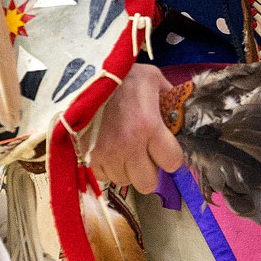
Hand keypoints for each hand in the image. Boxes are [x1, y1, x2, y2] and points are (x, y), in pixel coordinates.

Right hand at [89, 62, 184, 194]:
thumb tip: (179, 109)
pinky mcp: (88, 156)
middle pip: (148, 183)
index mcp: (150, 126)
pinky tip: (109, 151)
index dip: (172, 157)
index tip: (167, 149)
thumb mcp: (151, 78)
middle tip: (145, 155)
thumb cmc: (120, 76)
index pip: (172, 162)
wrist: (81, 77)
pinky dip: (108, 168)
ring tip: (125, 150)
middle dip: (149, 171)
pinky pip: (103, 177)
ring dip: (127, 170)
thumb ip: (169, 96)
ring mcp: (107, 154)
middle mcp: (129, 146)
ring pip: (124, 181)